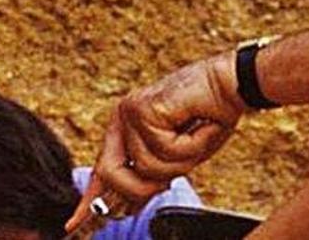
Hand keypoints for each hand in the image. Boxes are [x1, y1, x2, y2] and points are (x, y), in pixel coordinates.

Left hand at [66, 54, 246, 231]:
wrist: (232, 83)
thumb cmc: (213, 115)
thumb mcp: (181, 154)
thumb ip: (154, 174)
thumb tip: (132, 203)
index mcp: (127, 127)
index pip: (103, 169)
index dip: (91, 199)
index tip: (75, 224)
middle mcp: (123, 118)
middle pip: (112, 174)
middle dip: (141, 188)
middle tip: (169, 181)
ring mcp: (131, 112)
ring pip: (146, 166)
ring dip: (181, 160)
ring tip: (197, 137)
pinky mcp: (144, 110)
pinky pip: (163, 150)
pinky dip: (190, 145)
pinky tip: (199, 126)